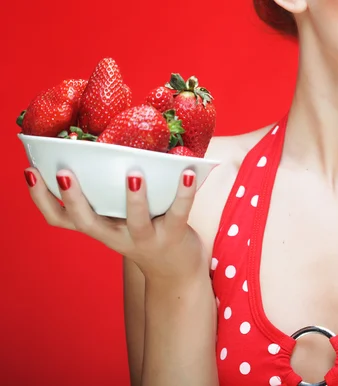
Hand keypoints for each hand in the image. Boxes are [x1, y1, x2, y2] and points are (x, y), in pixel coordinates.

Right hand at [24, 168, 203, 282]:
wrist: (177, 273)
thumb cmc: (146, 235)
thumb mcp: (120, 220)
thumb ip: (109, 196)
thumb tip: (102, 149)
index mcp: (101, 229)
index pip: (60, 220)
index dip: (42, 199)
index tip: (30, 172)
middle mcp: (117, 237)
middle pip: (88, 223)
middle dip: (74, 199)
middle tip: (64, 173)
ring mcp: (146, 239)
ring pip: (136, 221)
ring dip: (134, 198)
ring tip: (133, 174)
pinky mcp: (173, 236)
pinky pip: (178, 213)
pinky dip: (183, 193)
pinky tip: (186, 172)